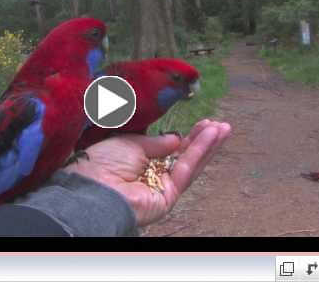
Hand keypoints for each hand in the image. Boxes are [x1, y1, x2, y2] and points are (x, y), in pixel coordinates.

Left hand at [63, 120, 231, 226]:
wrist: (94, 187)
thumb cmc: (104, 162)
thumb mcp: (131, 143)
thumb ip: (156, 143)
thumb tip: (177, 139)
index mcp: (140, 161)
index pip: (170, 149)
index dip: (187, 136)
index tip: (203, 122)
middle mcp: (153, 174)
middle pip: (184, 156)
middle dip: (203, 140)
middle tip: (221, 124)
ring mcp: (161, 186)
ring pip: (190, 164)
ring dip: (208, 145)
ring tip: (224, 128)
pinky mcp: (168, 197)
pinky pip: (187, 171)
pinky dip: (201, 152)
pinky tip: (212, 136)